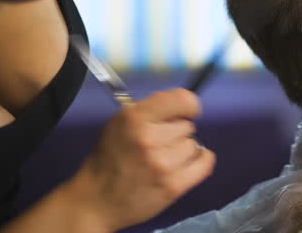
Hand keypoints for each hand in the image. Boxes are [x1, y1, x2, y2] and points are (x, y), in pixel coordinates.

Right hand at [66, 89, 214, 231]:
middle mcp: (149, 138)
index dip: (187, 106)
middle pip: (188, 125)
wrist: (96, 202)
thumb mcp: (120, 124)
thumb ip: (149, 111)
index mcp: (135, 118)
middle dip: (176, 133)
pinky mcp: (173, 185)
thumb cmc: (109, 159)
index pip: (183, 100)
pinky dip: (201, 161)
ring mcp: (163, 163)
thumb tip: (181, 103)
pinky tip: (187, 164)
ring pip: (194, 144)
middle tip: (158, 145)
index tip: (183, 113)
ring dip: (183, 151)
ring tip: (163, 160)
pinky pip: (205, 163)